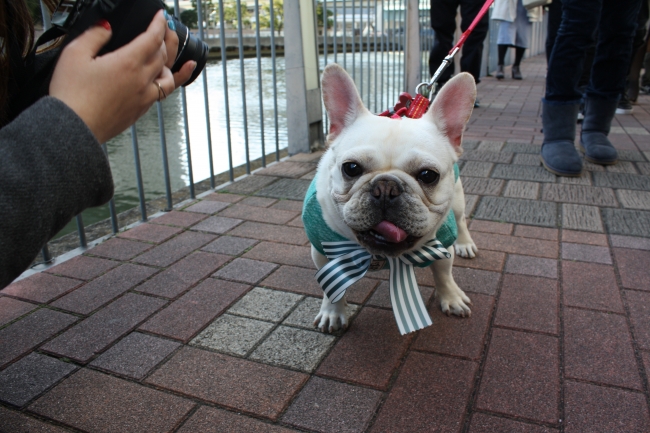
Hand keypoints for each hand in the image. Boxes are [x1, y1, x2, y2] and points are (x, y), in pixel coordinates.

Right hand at [50, 10, 193, 143]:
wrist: (74, 128)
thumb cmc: (72, 95)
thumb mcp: (74, 54)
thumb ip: (94, 36)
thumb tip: (106, 26)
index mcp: (127, 63)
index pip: (152, 38)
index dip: (159, 24)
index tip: (162, 16)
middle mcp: (141, 80)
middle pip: (163, 55)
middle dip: (166, 38)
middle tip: (164, 28)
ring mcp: (144, 97)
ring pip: (168, 76)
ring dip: (171, 61)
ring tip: (170, 51)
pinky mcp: (141, 110)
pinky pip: (163, 93)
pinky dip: (171, 82)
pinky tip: (172, 79)